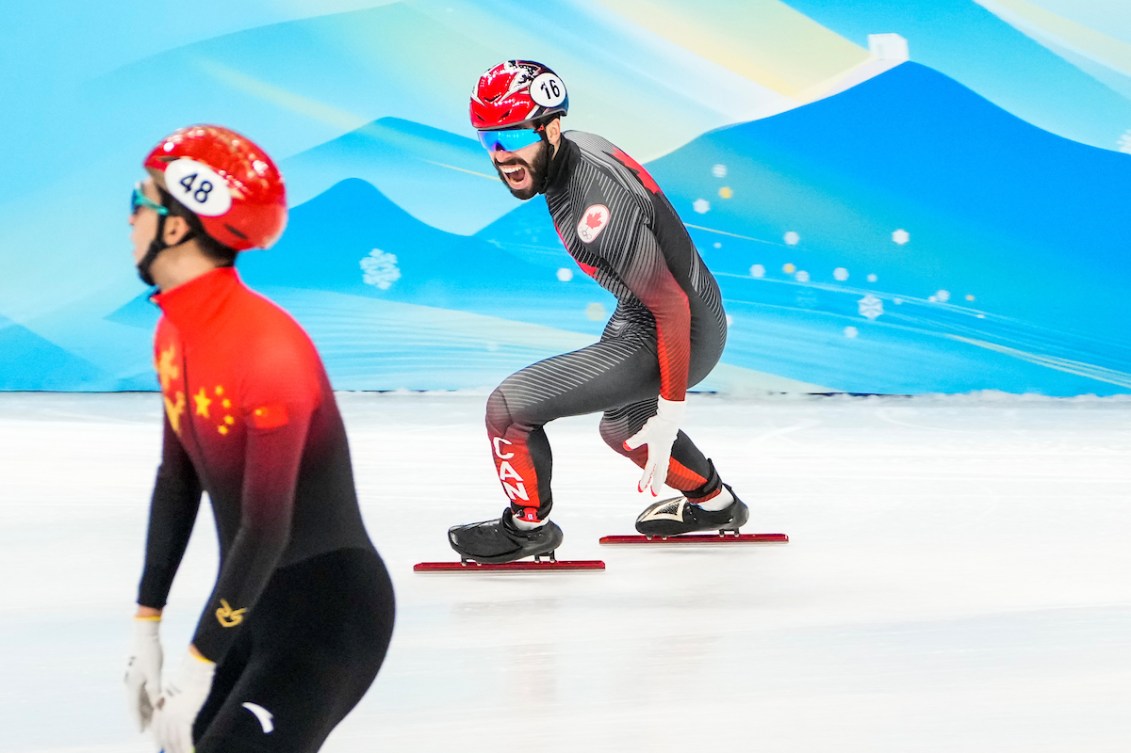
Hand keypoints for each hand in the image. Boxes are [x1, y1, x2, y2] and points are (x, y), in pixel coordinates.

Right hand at [124, 617, 162, 731]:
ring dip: (146, 709)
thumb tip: (157, 704)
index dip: (138, 720)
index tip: (141, 731)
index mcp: (133, 685)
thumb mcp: (154, 672)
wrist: (147, 635)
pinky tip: (155, 703)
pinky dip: (148, 699)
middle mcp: (132, 684)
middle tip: (150, 729)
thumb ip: (155, 689)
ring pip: (140, 699)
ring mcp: (135, 679)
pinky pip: (144, 691)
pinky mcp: (141, 674)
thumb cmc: (151, 652)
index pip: (134, 707)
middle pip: (137, 705)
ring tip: (153, 719)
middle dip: (143, 717)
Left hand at [152, 650, 214, 752]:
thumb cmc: (189, 678)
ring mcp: (174, 718)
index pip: (158, 731)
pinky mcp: (185, 719)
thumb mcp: (177, 691)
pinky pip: (184, 739)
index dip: (161, 742)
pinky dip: (186, 748)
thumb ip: (174, 704)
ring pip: (174, 741)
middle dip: (169, 750)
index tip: (165, 748)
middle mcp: (164, 716)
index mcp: (160, 708)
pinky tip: (189, 752)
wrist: (194, 672)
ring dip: (178, 751)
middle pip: (165, 739)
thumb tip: (181, 714)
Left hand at [624, 397, 684, 495]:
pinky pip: (664, 459)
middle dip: (656, 483)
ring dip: (660, 475)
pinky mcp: (666, 443)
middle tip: (654, 494)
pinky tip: (661, 463)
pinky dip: (662, 465)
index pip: (650, 470)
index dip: (646, 480)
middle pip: (660, 472)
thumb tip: (625, 446)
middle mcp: (663, 454)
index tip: (641, 491)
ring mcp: (666, 449)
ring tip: (658, 482)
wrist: (671, 415)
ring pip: (663, 466)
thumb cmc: (659, 424)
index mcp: (658, 454)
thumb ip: (635, 440)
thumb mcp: (645, 433)